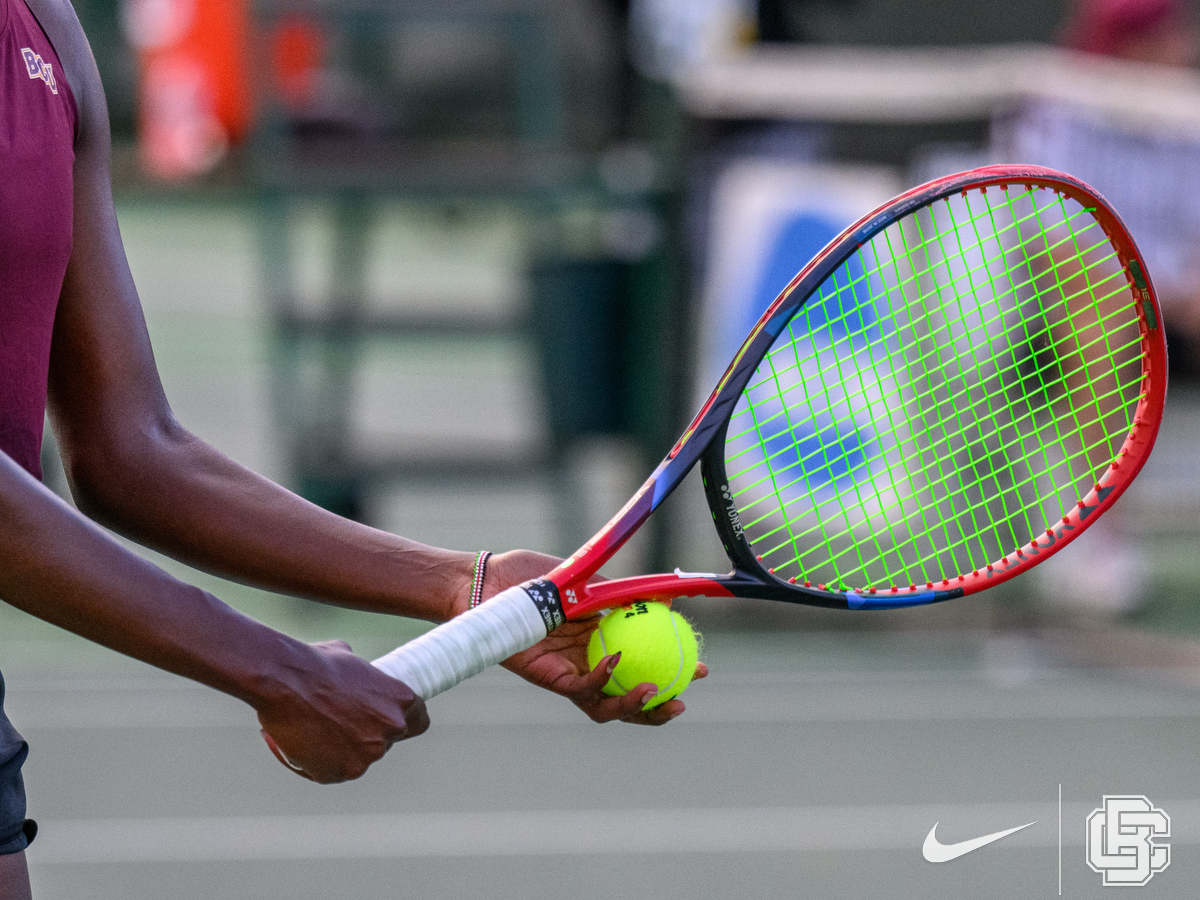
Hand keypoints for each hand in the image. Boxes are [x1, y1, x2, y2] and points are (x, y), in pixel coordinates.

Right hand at [257, 639, 428, 782]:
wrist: (283, 681)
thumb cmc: (313, 664)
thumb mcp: (347, 656)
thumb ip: (360, 673)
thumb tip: (352, 667)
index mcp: (400, 699)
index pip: (419, 722)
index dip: (404, 723)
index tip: (387, 722)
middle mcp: (390, 729)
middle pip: (386, 742)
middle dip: (366, 736)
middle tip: (338, 723)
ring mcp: (367, 755)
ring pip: (359, 759)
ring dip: (342, 751)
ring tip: (315, 730)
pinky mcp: (340, 773)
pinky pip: (332, 772)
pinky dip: (319, 764)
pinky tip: (304, 745)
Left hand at [480, 551, 708, 725]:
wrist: (491, 582)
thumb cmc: (533, 576)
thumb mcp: (587, 579)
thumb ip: (620, 592)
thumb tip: (665, 596)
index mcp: (601, 641)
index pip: (643, 663)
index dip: (672, 670)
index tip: (701, 666)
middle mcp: (587, 663)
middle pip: (629, 697)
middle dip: (659, 706)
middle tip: (685, 697)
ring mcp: (569, 674)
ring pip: (606, 705)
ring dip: (634, 707)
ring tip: (657, 695)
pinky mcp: (548, 678)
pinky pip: (580, 689)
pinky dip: (602, 680)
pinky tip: (617, 664)